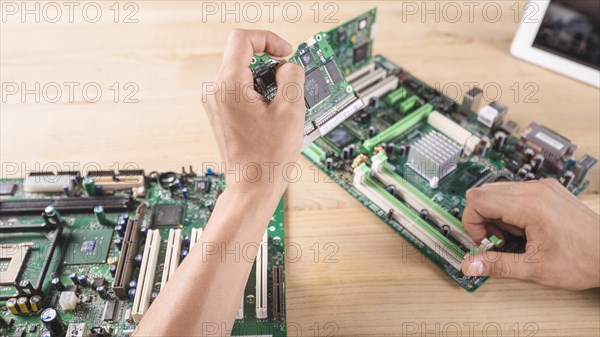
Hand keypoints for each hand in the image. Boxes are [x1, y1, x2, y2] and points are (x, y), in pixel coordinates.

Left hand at [202, 29, 304, 196]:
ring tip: (283, 104)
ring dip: (266, 80)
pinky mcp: (220, 114)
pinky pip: (239, 89)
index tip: (286, 53)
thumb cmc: (268, 158)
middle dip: (270, 63)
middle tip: (290, 82)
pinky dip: (258, 92)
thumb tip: (289, 67)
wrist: (252, 187)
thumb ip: (292, 77)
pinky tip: (274, 112)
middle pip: (242, 55)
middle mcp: (215, 91)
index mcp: (229, 85)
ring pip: (242, 73)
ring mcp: (215, 103)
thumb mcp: (292, 111)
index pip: (242, 39)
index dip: (268, 39)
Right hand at [461, 178, 599, 289]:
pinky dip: (510, 208)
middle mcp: (535, 190)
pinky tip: (524, 228)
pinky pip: (515, 191)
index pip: (478, 200)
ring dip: (496, 213)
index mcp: (529, 206)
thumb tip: (471, 265)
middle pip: (484, 192)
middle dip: (481, 217)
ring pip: (498, 190)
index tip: (484, 240)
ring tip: (513, 235)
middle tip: (496, 239)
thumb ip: (498, 265)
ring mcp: (543, 188)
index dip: (472, 222)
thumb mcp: (535, 268)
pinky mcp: (548, 190)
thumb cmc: (584, 259)